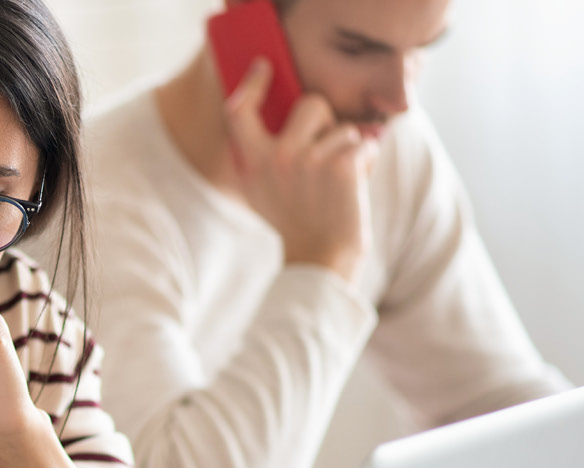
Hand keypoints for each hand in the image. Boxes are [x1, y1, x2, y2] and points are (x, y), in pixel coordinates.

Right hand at [225, 58, 378, 281]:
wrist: (318, 261)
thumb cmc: (296, 225)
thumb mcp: (262, 191)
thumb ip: (265, 157)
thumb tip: (289, 118)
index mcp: (251, 163)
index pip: (239, 112)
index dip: (251, 85)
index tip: (264, 68)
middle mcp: (275, 158)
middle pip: (312, 104)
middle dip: (329, 121)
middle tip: (327, 151)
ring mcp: (308, 160)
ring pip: (345, 129)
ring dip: (350, 151)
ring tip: (339, 184)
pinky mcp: (340, 167)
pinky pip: (365, 146)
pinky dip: (366, 165)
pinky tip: (354, 190)